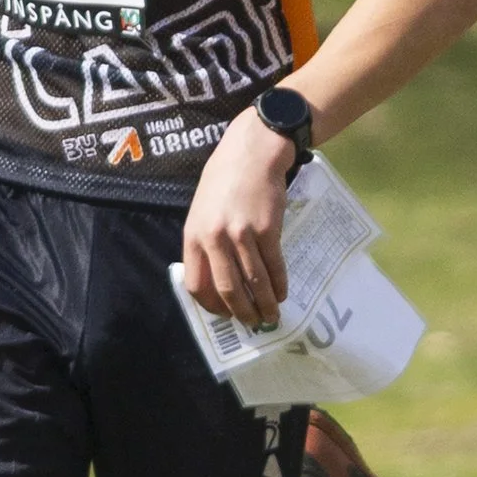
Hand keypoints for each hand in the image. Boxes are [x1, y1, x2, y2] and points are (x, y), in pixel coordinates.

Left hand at [181, 109, 300, 323]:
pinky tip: (282, 293)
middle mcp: (215, 238)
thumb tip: (215, 277)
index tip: (224, 314)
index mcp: (194, 235)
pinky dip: (279, 285)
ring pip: (253, 282)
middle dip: (241, 313)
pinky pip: (274, 266)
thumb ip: (205, 241)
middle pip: (227, 290)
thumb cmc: (226, 179)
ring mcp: (242, 234)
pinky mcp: (267, 230)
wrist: (252, 152)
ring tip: (271, 316)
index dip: (211, 306)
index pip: (197, 284)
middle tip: (252, 324)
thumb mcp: (202, 209)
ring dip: (264, 304)